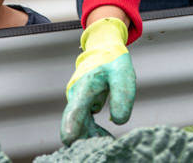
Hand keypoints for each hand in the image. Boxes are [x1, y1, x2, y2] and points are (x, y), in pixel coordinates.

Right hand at [60, 17, 135, 144]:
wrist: (103, 49)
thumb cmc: (112, 60)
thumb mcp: (123, 73)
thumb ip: (122, 95)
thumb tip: (119, 120)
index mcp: (84, 86)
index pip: (74, 109)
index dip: (70, 125)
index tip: (70, 139)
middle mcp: (76, 97)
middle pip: (74, 125)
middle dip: (86, 139)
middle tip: (104, 143)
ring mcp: (78, 103)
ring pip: (79, 128)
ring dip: (91, 137)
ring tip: (107, 141)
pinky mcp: (82, 107)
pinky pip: (84, 125)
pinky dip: (93, 133)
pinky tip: (105, 137)